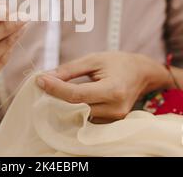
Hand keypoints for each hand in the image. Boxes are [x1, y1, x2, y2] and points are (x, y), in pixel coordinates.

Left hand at [36, 51, 169, 122]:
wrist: (142, 74)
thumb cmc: (118, 62)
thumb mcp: (94, 59)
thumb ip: (70, 69)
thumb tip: (46, 77)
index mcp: (113, 90)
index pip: (77, 95)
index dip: (56, 88)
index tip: (40, 79)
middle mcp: (115, 108)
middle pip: (76, 107)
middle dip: (56, 96)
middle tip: (42, 83)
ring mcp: (114, 119)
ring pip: (79, 115)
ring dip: (63, 104)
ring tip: (53, 89)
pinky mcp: (111, 123)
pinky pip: (86, 118)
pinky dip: (74, 109)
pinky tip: (66, 98)